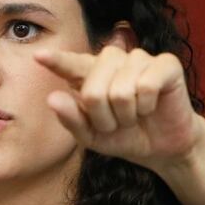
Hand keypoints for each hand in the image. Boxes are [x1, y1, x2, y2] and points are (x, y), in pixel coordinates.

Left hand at [35, 46, 200, 172]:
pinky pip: (147, 86)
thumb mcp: (92, 137)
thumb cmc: (125, 136)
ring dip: (128, 115)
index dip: (57, 61)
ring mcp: (139, 59)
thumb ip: (71, 119)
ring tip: (135, 115)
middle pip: (94, 90)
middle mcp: (113, 60)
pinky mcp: (166, 64)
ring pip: (121, 91)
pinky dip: (147, 106)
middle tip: (116, 123)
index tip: (38, 56)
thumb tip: (53, 98)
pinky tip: (152, 106)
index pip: (70, 64)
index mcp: (90, 74)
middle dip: (104, 118)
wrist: (162, 148)